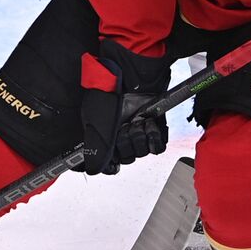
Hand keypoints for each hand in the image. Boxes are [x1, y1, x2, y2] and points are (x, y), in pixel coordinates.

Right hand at [79, 40, 169, 174]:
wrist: (129, 80)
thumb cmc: (109, 96)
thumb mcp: (95, 123)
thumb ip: (95, 149)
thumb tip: (92, 169)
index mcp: (106, 138)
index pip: (110, 164)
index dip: (112, 163)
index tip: (113, 157)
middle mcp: (122, 137)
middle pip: (128, 158)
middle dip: (126, 144)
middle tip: (123, 128)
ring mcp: (139, 133)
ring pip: (142, 152)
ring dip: (139, 137)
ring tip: (135, 122)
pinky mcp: (155, 128)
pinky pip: (158, 146)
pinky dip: (154, 137)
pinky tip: (147, 124)